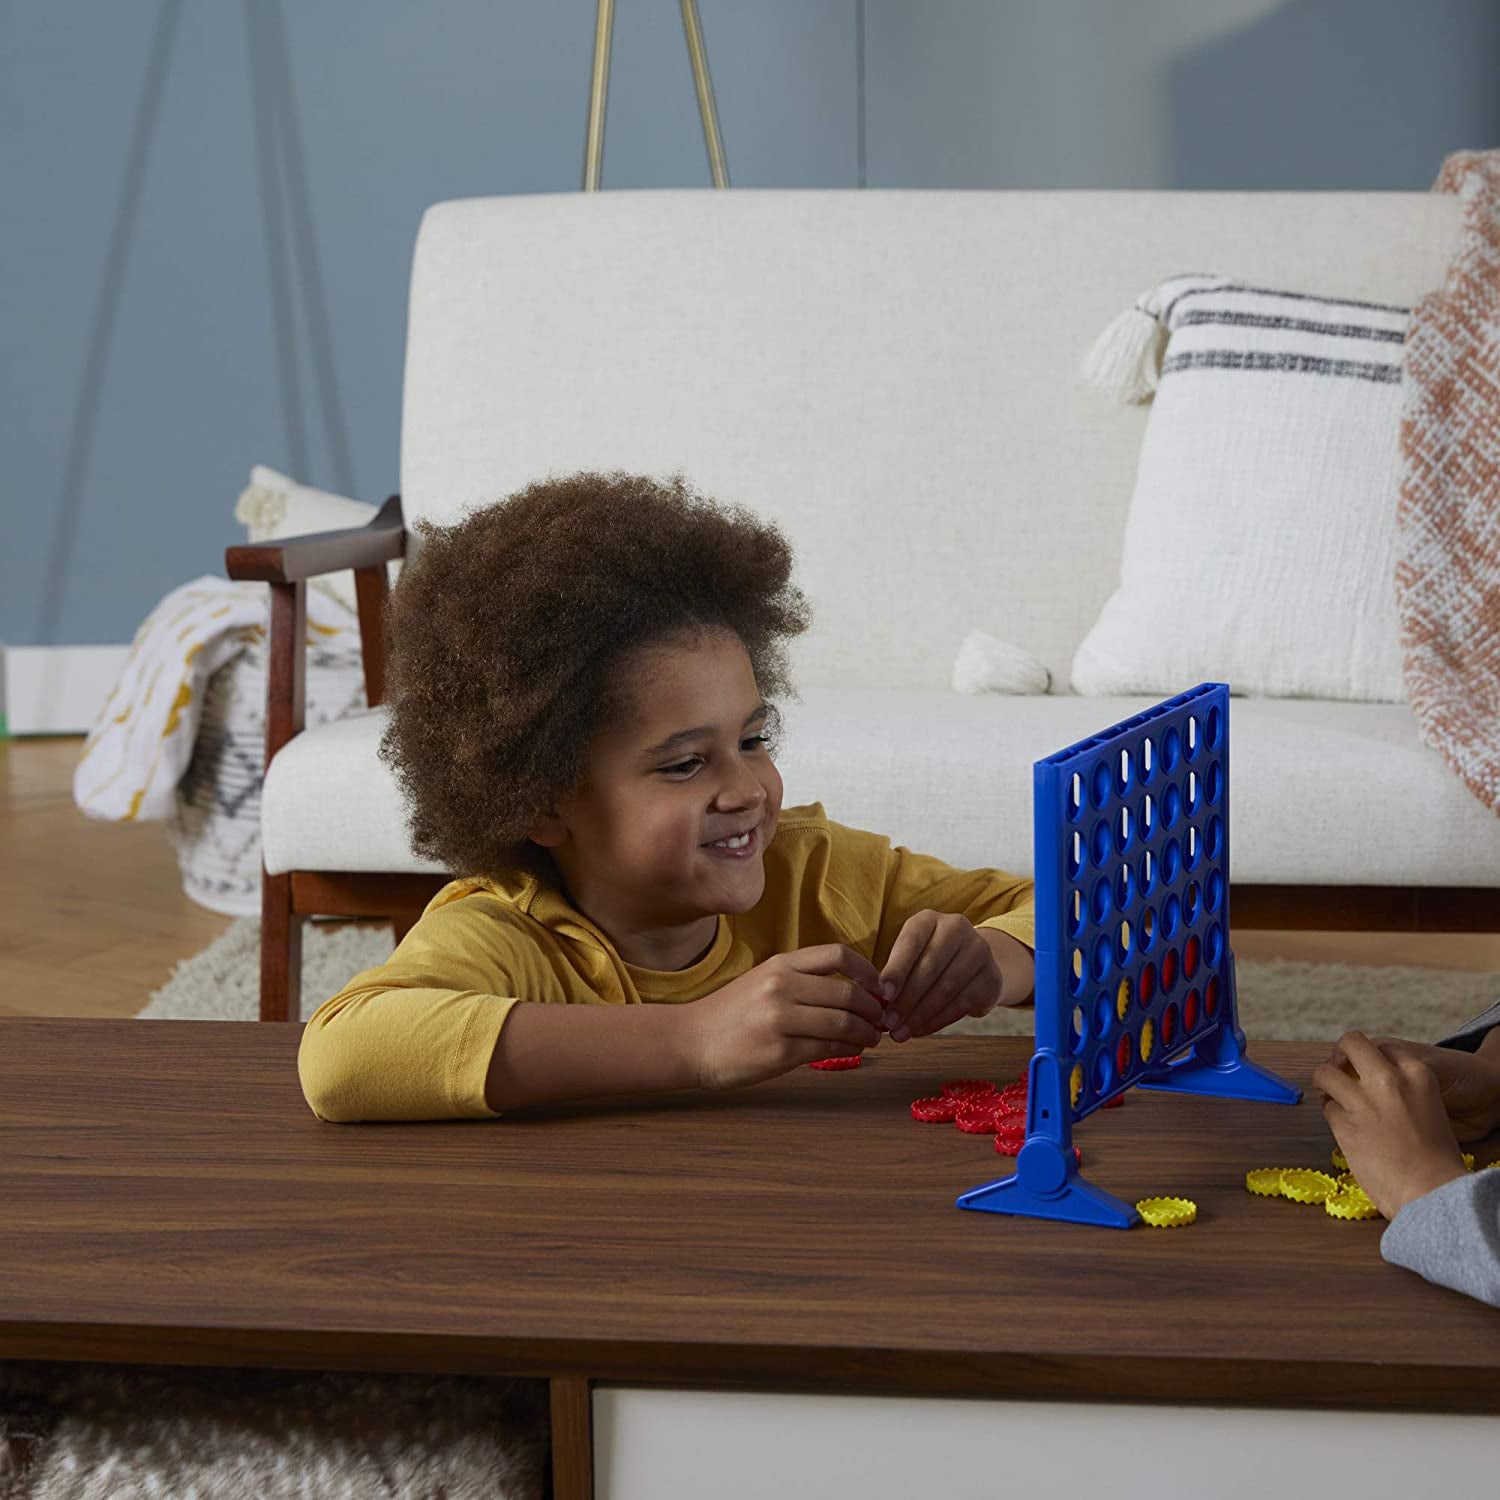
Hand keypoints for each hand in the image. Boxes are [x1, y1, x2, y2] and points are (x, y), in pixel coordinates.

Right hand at [685, 942, 886, 1090]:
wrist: (692, 1041)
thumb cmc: (731, 1014)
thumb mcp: (764, 981)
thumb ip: (803, 980)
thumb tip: (854, 991)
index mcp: (780, 964)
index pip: (838, 955)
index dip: (868, 971)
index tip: (879, 988)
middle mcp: (781, 986)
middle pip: (848, 992)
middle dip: (874, 1009)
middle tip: (881, 1019)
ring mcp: (780, 1018)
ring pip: (843, 1022)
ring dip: (867, 1032)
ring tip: (871, 1038)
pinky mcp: (780, 1051)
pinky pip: (829, 1048)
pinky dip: (849, 1050)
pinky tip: (853, 1051)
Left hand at [878, 911, 1003, 1041]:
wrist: (972, 965)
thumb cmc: (928, 961)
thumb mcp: (910, 958)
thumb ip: (895, 975)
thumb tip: (879, 1004)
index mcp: (929, 919)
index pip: (911, 941)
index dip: (896, 969)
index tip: (884, 995)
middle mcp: (957, 928)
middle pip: (929, 967)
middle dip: (906, 999)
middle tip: (889, 1022)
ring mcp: (979, 951)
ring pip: (946, 988)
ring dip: (920, 1015)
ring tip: (901, 1032)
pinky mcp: (991, 977)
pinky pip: (961, 1003)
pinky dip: (938, 1020)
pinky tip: (921, 1030)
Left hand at [1312, 1031, 1468, 1218]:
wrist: (1432, 1193)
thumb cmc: (1436, 1161)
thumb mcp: (1430, 1111)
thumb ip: (1403, 1093)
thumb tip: (1374, 1088)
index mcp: (1418, 1075)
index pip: (1383, 1047)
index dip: (1371, 1059)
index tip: (1364, 1070)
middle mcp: (1389, 1081)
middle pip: (1351, 1042)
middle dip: (1339, 1054)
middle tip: (1338, 1070)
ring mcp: (1363, 1100)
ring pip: (1325, 1072)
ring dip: (1324, 1083)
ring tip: (1331, 1096)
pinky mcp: (1343, 1122)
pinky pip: (1327, 1108)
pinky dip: (1332, 1115)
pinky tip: (1343, 1127)